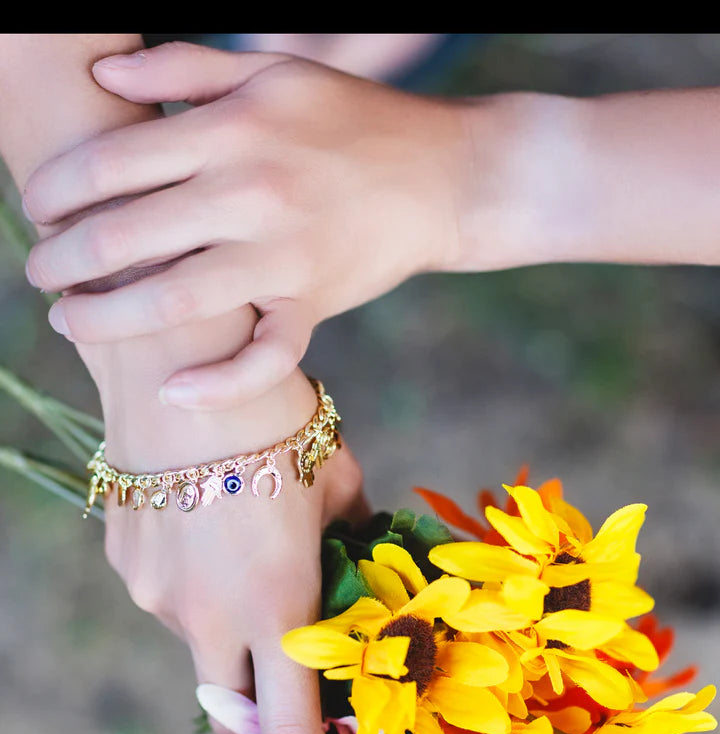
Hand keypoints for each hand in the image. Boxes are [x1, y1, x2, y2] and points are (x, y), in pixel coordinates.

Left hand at [22, 41, 471, 408]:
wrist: (445, 176)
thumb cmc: (353, 120)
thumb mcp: (273, 73)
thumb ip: (185, 69)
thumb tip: (106, 74)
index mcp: (231, 130)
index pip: (109, 163)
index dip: (54, 189)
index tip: (37, 208)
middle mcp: (251, 194)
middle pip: (124, 236)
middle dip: (60, 260)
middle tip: (40, 271)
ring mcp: (284, 258)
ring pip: (173, 302)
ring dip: (103, 319)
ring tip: (69, 321)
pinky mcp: (315, 307)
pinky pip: (264, 359)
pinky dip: (217, 385)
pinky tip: (172, 393)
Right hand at [102, 368, 368, 733]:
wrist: (184, 366)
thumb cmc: (281, 425)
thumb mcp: (342, 488)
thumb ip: (357, 548)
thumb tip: (374, 580)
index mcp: (276, 607)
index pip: (287, 733)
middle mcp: (207, 618)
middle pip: (236, 706)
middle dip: (266, 711)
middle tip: (292, 683)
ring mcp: (156, 596)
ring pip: (200, 645)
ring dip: (231, 630)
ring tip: (249, 561)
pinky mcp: (127, 567)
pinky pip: (169, 600)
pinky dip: (197, 589)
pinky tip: (211, 534)